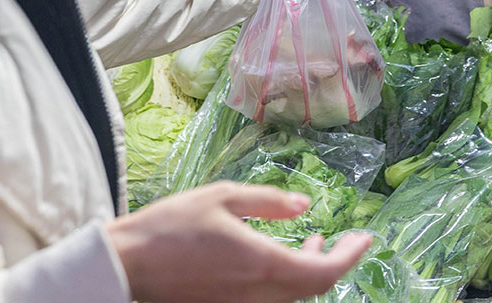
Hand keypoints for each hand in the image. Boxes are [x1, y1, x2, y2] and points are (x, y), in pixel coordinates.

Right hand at [106, 182, 371, 302]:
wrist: (124, 269)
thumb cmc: (169, 228)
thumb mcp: (221, 198)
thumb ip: (269, 202)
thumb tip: (305, 207)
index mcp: (262, 265)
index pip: (325, 271)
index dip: (351, 256)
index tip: (367, 237)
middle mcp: (258, 296)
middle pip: (314, 288)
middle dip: (335, 262)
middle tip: (345, 239)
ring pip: (293, 297)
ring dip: (310, 270)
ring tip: (312, 241)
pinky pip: (271, 300)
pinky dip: (286, 280)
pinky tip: (278, 257)